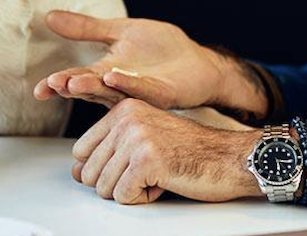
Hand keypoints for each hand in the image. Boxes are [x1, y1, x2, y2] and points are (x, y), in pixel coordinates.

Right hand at [34, 11, 265, 115]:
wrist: (197, 62)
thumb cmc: (160, 49)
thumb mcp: (120, 31)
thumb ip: (87, 28)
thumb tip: (49, 16)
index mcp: (107, 72)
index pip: (78, 78)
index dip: (60, 84)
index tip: (40, 89)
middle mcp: (120, 87)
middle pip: (92, 88)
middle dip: (72, 86)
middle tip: (54, 83)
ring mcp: (141, 92)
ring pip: (114, 92)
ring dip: (94, 87)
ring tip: (74, 80)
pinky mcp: (163, 93)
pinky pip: (144, 89)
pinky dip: (128, 84)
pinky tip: (113, 75)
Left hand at [71, 98, 260, 203]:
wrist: (231, 157)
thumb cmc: (193, 151)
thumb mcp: (146, 139)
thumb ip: (109, 151)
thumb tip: (75, 171)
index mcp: (124, 109)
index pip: (80, 151)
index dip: (104, 169)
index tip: (132, 164)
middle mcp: (127, 118)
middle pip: (88, 172)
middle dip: (117, 183)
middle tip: (149, 171)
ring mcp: (136, 137)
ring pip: (103, 187)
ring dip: (132, 191)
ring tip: (158, 174)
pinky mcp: (147, 160)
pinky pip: (123, 196)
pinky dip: (143, 199)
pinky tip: (164, 181)